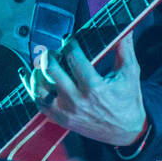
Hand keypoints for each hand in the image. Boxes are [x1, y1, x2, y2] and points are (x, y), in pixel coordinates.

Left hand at [27, 32, 145, 146]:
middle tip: (53, 50)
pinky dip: (32, 88)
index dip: (69, 44)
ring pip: (40, 87)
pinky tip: (31, 76)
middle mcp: (76, 100)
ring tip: (42, 62)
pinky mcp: (60, 119)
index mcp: (94, 87)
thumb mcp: (130, 73)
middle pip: (52, 70)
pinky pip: (38, 102)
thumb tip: (126, 27)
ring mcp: (65, 111)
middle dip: (49, 55)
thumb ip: (125, 49)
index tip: (69, 39)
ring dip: (37, 71)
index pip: (73, 58)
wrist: (126, 132)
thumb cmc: (128, 100)